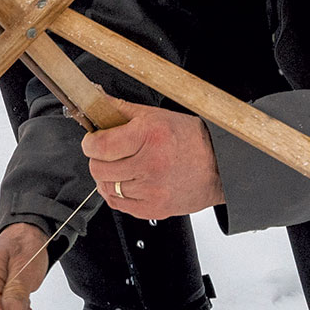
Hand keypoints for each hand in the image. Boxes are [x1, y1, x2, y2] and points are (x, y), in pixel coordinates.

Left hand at [81, 104, 223, 221]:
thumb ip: (120, 109)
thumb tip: (95, 100)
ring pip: (107, 188)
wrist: (220, 166)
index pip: (100, 146)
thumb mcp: (155, 116)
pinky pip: (119, 205)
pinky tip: (127, 183)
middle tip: (108, 153)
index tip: (92, 141)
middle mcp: (150, 165)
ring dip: (108, 178)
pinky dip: (118, 194)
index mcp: (149, 137)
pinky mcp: (154, 209)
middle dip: (97, 159)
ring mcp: (152, 190)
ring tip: (120, 168)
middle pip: (99, 169)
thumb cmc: (190, 139)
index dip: (89, 143)